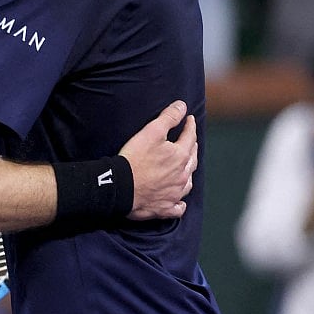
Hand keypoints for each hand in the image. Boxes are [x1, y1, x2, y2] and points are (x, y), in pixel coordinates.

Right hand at [120, 101, 197, 219]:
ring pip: (187, 183)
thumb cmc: (135, 158)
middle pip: (192, 160)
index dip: (190, 126)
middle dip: (192, 148)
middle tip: (190, 141)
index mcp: (180, 156)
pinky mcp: (165, 208)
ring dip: (188, 174)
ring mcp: (175, 194)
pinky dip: (180, 203)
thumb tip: (183, 106)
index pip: (190, 137)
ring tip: (185, 168)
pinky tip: (179, 201)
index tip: (190, 119)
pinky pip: (178, 207)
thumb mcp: (151, 132)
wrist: (121, 186)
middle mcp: (182, 176)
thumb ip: (168, 118)